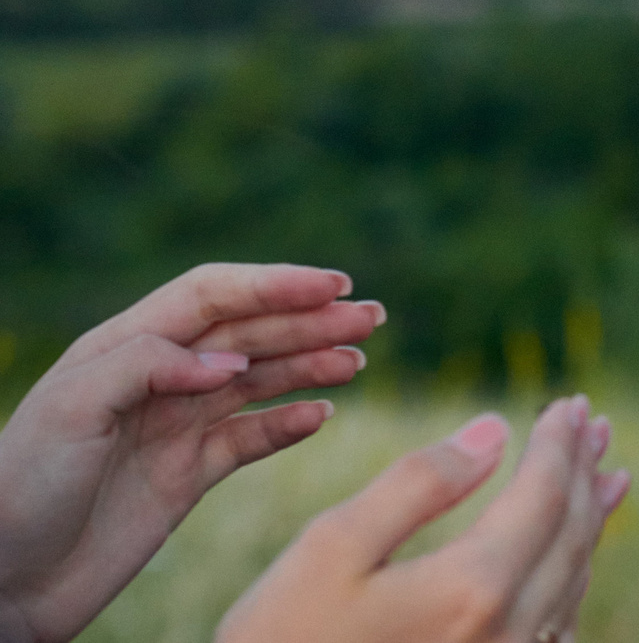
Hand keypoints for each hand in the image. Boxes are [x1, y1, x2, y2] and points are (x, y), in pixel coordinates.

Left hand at [0, 262, 381, 642]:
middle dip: (312, 320)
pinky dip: (290, 424)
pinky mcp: (188, 476)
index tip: (332, 287)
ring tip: (359, 360)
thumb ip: (148, 363)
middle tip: (372, 317)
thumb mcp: (70, 409)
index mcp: (125, 347)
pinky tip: (322, 414)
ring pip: (262, 380)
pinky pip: (252, 438)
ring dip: (313, 363)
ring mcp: (176, 426)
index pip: (213, 296)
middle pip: (250, 333)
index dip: (274, 284)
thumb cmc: (19, 489)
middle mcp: (158, 378)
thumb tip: (232, 360)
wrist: (2, 583)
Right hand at [218, 397, 630, 642]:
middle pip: (569, 536)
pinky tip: (569, 561)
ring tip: (606, 479)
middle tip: (597, 426)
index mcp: (473, 589)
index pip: (543, 496)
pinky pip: (554, 628)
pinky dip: (570, 577)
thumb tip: (494, 428)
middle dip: (582, 473)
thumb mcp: (330, 550)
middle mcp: (508, 634)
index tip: (571, 404)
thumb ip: (419, 484)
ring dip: (588, 522)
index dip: (559, 444)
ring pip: (569, 584)